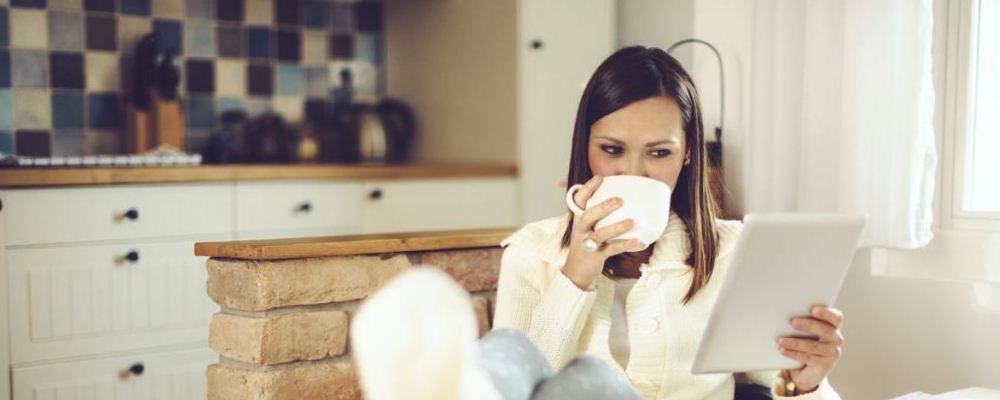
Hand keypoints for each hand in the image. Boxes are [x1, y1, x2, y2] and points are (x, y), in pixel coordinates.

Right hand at [562, 175, 642, 289]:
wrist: (575, 271)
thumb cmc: (586, 244)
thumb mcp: (587, 227)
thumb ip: (598, 214)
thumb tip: (622, 198)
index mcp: (579, 219)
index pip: (579, 201)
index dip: (588, 188)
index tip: (600, 178)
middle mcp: (581, 230)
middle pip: (588, 216)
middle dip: (603, 207)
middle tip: (619, 200)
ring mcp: (587, 244)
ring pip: (600, 234)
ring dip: (616, 227)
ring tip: (631, 222)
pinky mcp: (595, 256)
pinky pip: (611, 250)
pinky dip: (624, 244)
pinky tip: (637, 240)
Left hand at [777, 306, 844, 393]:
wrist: (805, 370)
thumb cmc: (804, 343)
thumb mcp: (804, 332)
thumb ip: (801, 322)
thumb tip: (784, 315)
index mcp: (833, 326)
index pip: (836, 318)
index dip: (827, 313)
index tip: (814, 310)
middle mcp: (836, 339)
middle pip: (826, 330)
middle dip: (809, 325)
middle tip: (793, 322)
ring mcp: (832, 353)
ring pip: (814, 346)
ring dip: (795, 342)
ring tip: (781, 340)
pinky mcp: (825, 365)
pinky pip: (809, 358)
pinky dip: (794, 354)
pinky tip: (783, 350)